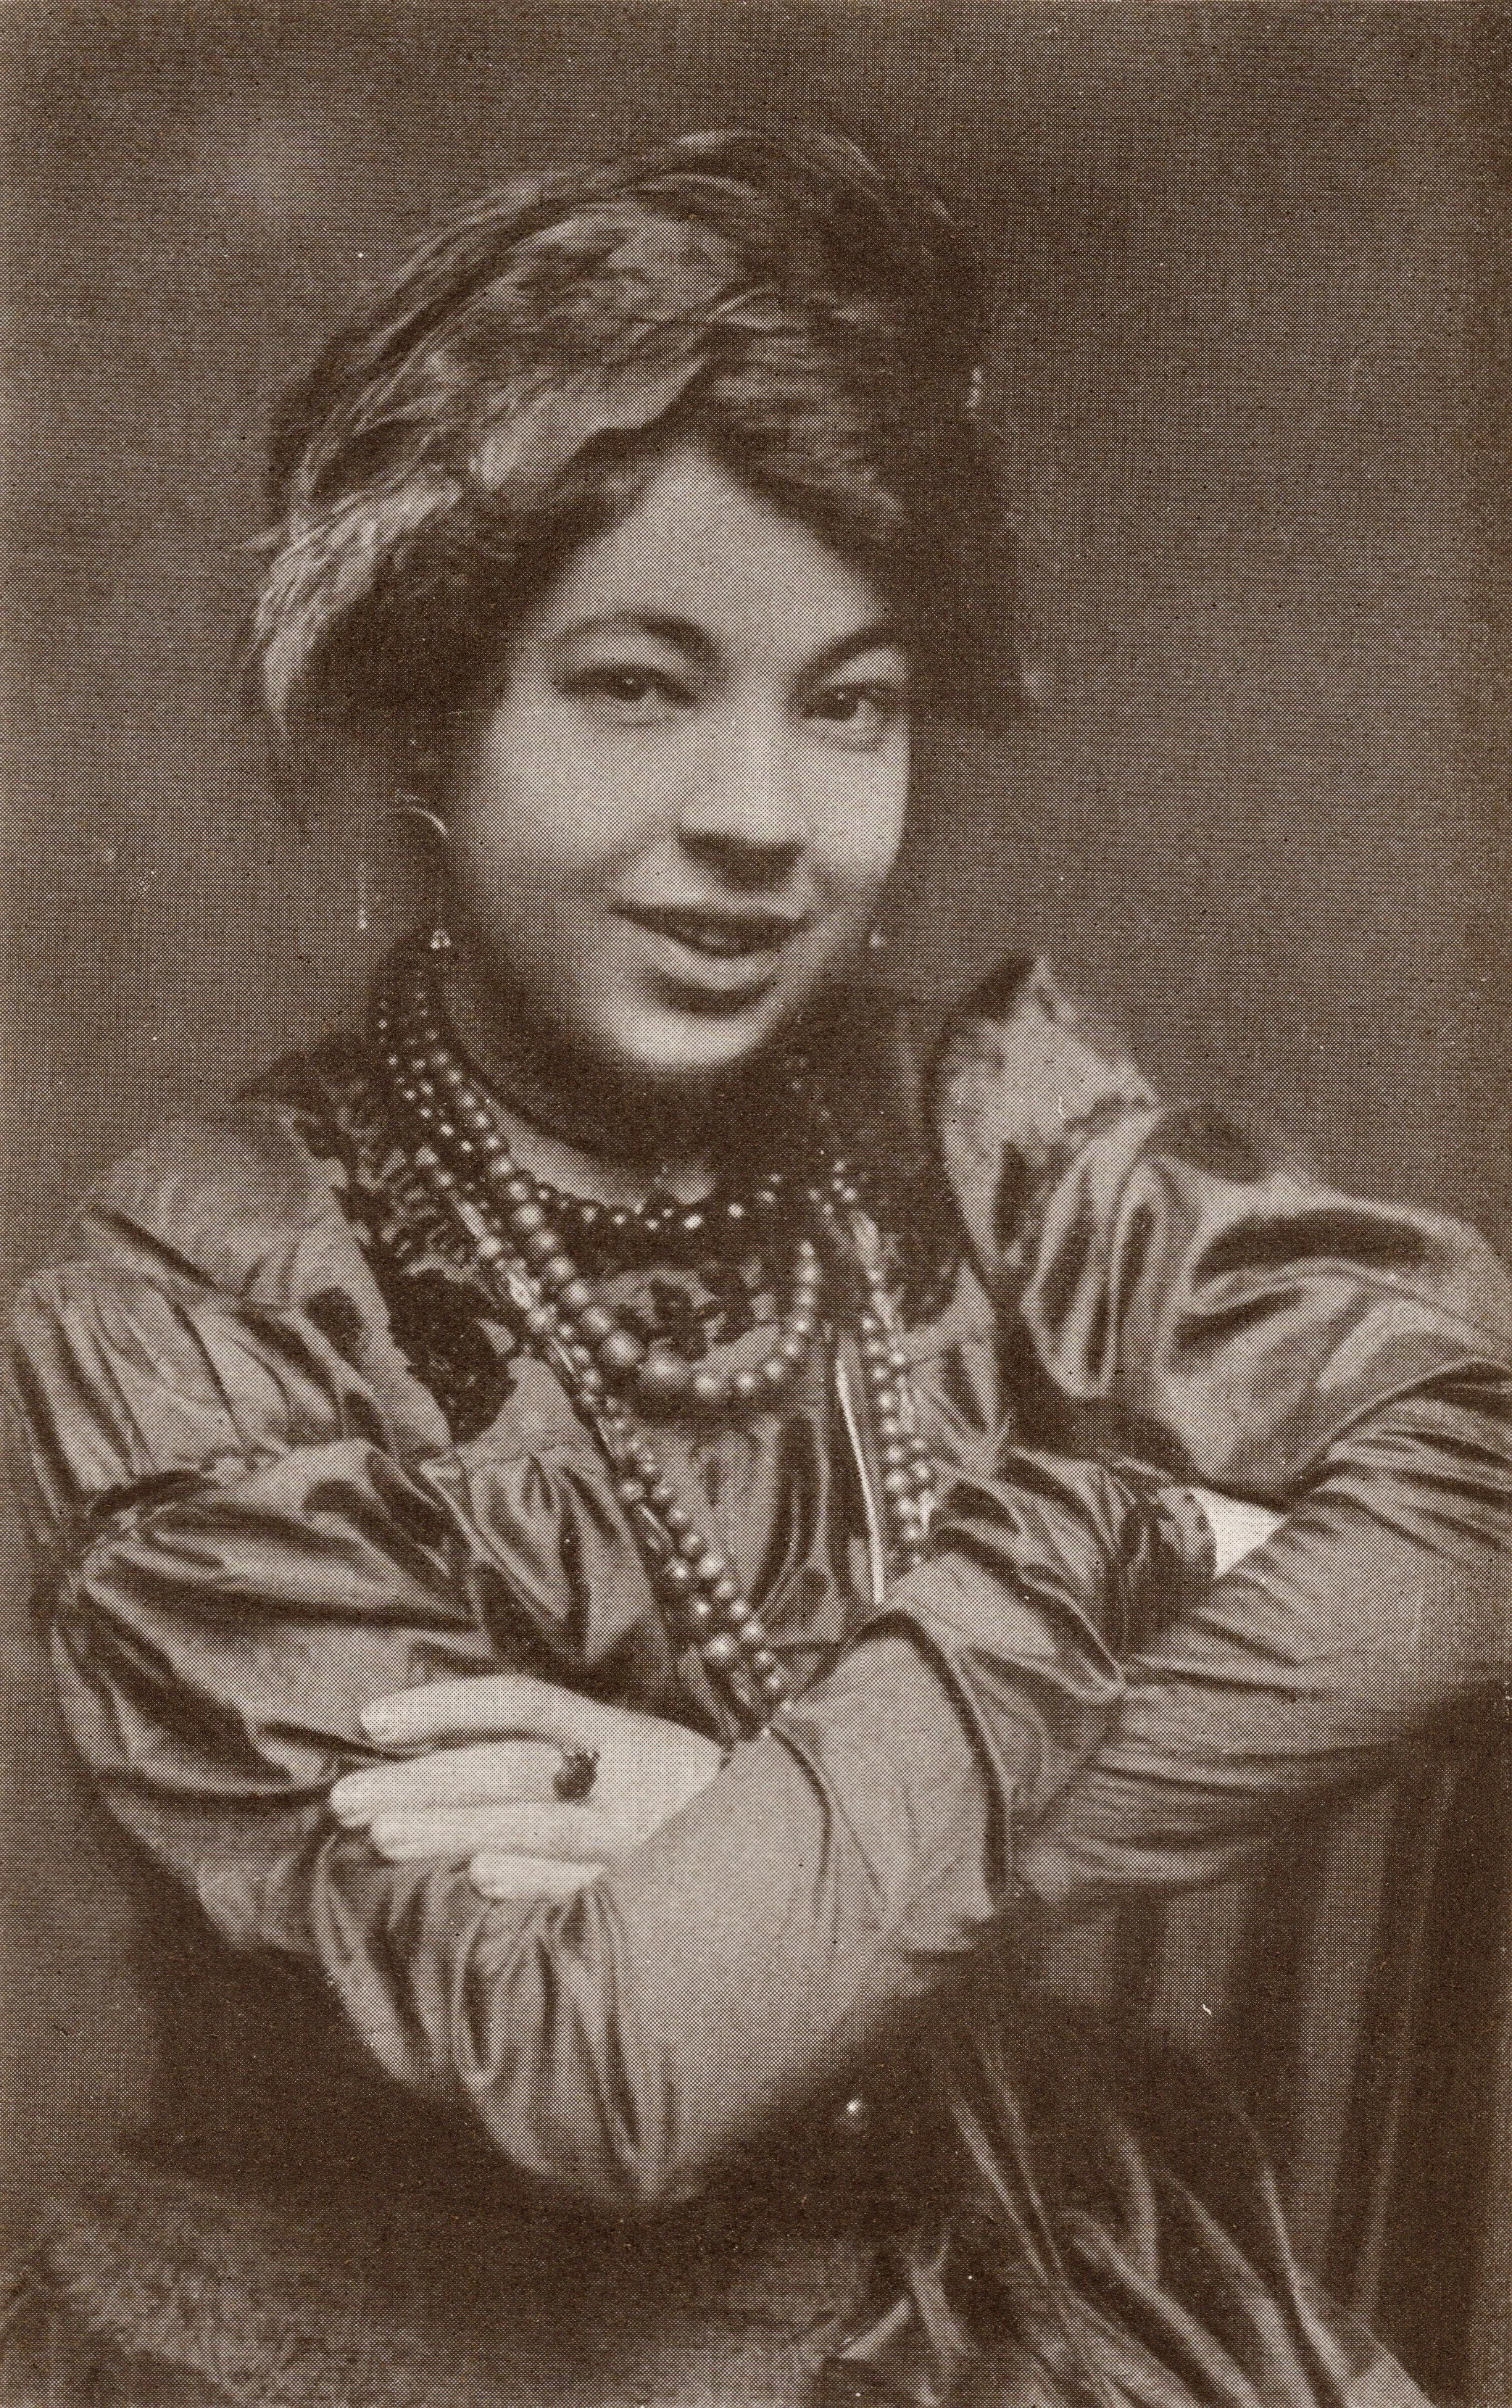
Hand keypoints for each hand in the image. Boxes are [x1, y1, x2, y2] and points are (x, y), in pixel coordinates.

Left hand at [330, 1674, 724, 1900]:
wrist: (801, 1849)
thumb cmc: (692, 1806)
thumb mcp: (638, 1757)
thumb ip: (566, 1752)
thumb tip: (450, 1759)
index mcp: (620, 1731)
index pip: (521, 1702)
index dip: (446, 1706)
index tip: (371, 1721)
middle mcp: (626, 1775)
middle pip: (511, 1766)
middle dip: (424, 1780)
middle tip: (345, 1800)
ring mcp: (638, 1835)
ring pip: (536, 1824)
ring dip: (456, 1830)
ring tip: (384, 1838)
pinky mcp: (650, 1894)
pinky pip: (584, 1888)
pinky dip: (535, 1884)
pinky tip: (481, 1886)